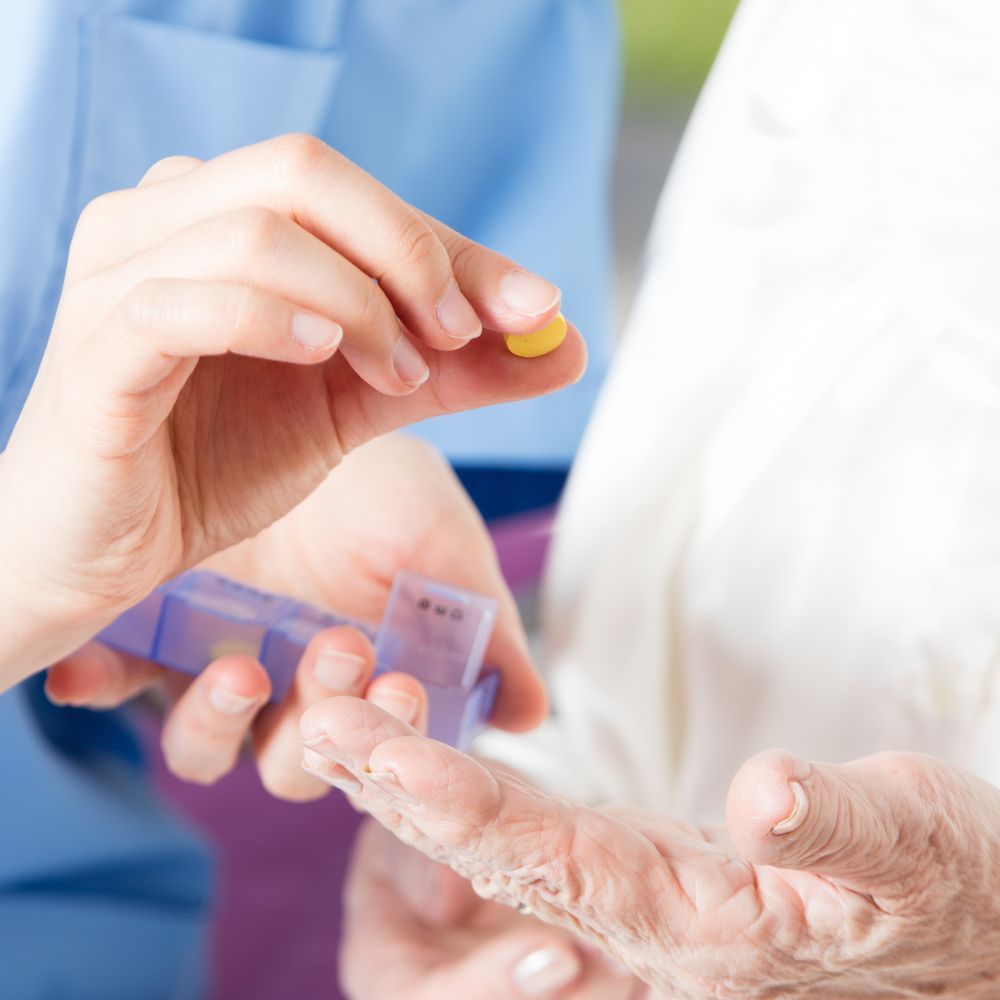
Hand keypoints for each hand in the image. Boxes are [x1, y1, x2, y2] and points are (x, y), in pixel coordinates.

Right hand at [0, 135, 583, 687]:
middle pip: (303, 169)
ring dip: (358, 301)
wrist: (105, 549)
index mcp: (220, 216)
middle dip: (408, 249)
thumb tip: (566, 341)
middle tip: (457, 332)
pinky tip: (327, 360)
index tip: (527, 309)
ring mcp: (118, 274)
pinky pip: (189, 300)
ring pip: (258, 229)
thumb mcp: (356, 406)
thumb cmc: (213, 463)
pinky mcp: (97, 347)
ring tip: (399, 375)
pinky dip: (278, 320)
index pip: (352, 192)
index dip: (449, 244)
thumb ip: (454, 370)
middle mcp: (162, 219)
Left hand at [45, 435, 545, 797]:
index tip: (403, 683)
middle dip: (319, 725)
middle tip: (342, 648)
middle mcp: (290, 690)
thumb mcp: (445, 551)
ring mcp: (219, 666)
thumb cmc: (386, 488)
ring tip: (242, 671)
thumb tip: (532, 716)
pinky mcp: (150, 635)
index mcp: (366, 685)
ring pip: (206, 745)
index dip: (390, 737)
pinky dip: (99, 684)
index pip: (378, 750)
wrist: (317, 406)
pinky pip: (114, 683)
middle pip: (295, 764)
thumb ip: (487, 633)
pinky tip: (88, 673)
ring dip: (220, 722)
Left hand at [298, 698, 999, 997]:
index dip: (465, 808)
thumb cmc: (947, 892)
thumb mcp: (913, 847)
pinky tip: (419, 763)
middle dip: (403, 789)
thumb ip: (840, 825)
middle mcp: (643, 918)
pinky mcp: (644, 868)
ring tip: (339, 727)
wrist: (963, 932)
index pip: (553, 862)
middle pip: (496, 853)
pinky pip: (535, 833)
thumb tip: (766, 791)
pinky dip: (469, 793)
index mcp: (694, 921)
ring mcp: (636, 895)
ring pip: (501, 843)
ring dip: (415, 789)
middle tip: (317, 722)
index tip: (387, 755)